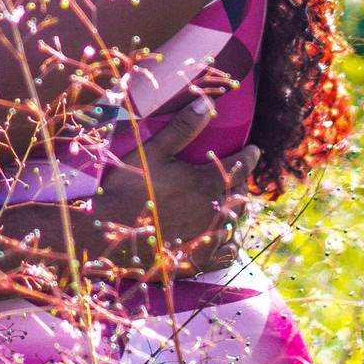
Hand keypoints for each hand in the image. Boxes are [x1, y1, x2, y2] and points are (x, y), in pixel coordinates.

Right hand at [92, 99, 257, 276]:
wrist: (109, 231)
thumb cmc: (130, 186)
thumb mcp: (153, 150)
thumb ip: (183, 127)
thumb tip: (207, 102)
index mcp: (205, 183)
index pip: (240, 166)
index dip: (250, 156)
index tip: (255, 150)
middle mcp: (213, 212)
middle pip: (240, 195)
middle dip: (240, 183)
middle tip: (236, 175)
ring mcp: (207, 239)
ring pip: (236, 223)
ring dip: (236, 210)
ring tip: (231, 203)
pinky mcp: (199, 260)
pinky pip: (227, 253)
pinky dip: (230, 242)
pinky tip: (225, 236)